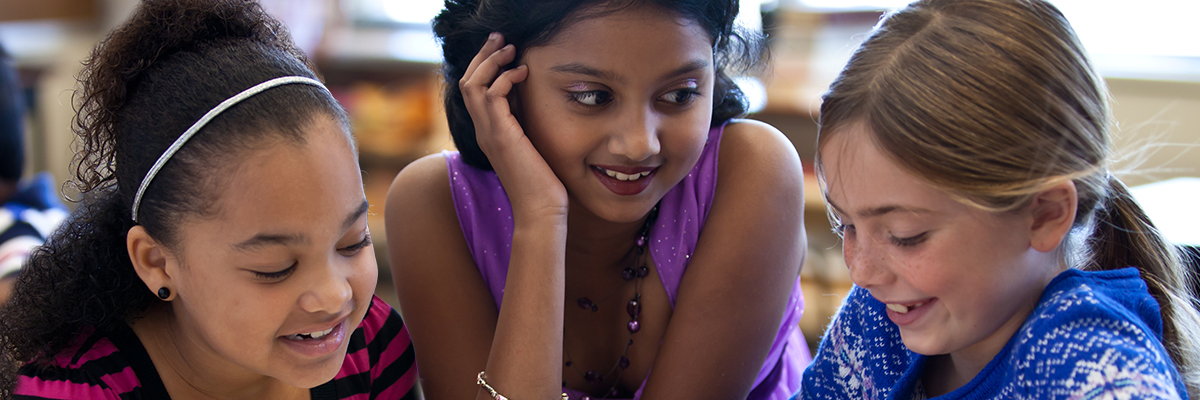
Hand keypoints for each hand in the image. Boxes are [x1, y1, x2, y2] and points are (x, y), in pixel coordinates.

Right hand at [459, 33, 567, 221]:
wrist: (540, 211)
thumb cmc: (541, 184)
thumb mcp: (531, 146)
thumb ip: (524, 124)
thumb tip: (529, 100)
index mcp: (488, 132)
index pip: (473, 91)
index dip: (483, 67)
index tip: (501, 51)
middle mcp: (484, 131)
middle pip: (467, 82)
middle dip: (482, 56)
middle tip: (500, 38)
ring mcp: (490, 133)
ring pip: (474, 85)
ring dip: (491, 61)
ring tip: (511, 49)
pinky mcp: (502, 136)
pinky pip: (492, 96)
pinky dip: (505, 78)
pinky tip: (523, 73)